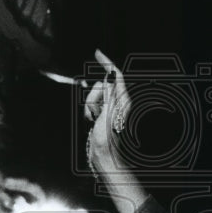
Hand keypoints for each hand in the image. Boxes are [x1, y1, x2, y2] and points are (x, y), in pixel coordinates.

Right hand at [83, 49, 131, 175]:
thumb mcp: (110, 114)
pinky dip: (88, 112)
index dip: (106, 63)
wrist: (105, 159)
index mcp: (123, 101)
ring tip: (94, 119)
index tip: (97, 53)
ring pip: (94, 96)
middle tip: (96, 113)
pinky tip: (91, 122)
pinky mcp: (101, 117)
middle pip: (102, 86)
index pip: (116, 76)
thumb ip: (110, 94)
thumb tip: (110, 75)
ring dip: (90, 106)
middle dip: (95, 95)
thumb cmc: (109, 140)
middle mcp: (117, 104)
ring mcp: (109, 111)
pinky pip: (90, 107)